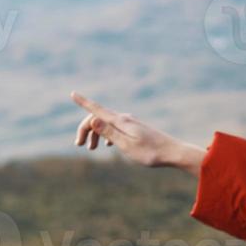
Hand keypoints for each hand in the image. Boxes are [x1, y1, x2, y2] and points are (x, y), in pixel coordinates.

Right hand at [71, 91, 204, 173]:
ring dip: (96, 134)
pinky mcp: (136, 129)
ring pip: (107, 123)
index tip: (72, 93)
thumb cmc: (150, 152)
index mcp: (121, 121)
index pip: (97, 110)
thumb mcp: (127, 145)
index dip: (83, 102)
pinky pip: (116, 128)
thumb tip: (93, 120)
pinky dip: (107, 135)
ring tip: (91, 149)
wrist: (173, 153)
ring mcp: (131, 123)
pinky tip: (108, 145)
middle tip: (79, 145)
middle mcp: (125, 118)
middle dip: (86, 129)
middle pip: (99, 118)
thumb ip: (109, 133)